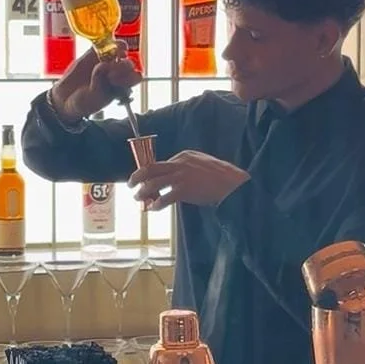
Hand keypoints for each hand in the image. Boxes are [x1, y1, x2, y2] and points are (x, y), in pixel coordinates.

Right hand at [49, 42, 141, 122]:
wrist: (65, 99)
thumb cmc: (83, 103)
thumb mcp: (94, 99)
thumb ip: (99, 84)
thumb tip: (103, 65)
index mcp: (122, 85)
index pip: (135, 77)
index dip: (130, 76)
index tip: (116, 80)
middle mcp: (116, 72)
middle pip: (128, 63)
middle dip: (123, 65)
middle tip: (110, 72)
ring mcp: (105, 62)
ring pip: (119, 50)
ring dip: (119, 48)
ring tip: (115, 50)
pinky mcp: (92, 54)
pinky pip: (101, 44)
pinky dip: (104, 41)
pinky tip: (101, 43)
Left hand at [128, 151, 249, 210]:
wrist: (233, 183)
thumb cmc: (221, 177)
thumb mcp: (202, 165)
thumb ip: (187, 168)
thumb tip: (175, 178)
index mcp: (183, 156)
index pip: (160, 163)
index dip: (149, 173)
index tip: (143, 180)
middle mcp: (179, 163)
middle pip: (151, 168)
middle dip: (137, 177)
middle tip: (130, 185)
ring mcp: (181, 176)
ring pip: (154, 183)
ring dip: (143, 192)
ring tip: (138, 198)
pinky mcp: (184, 189)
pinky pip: (165, 197)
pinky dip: (156, 203)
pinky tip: (154, 208)